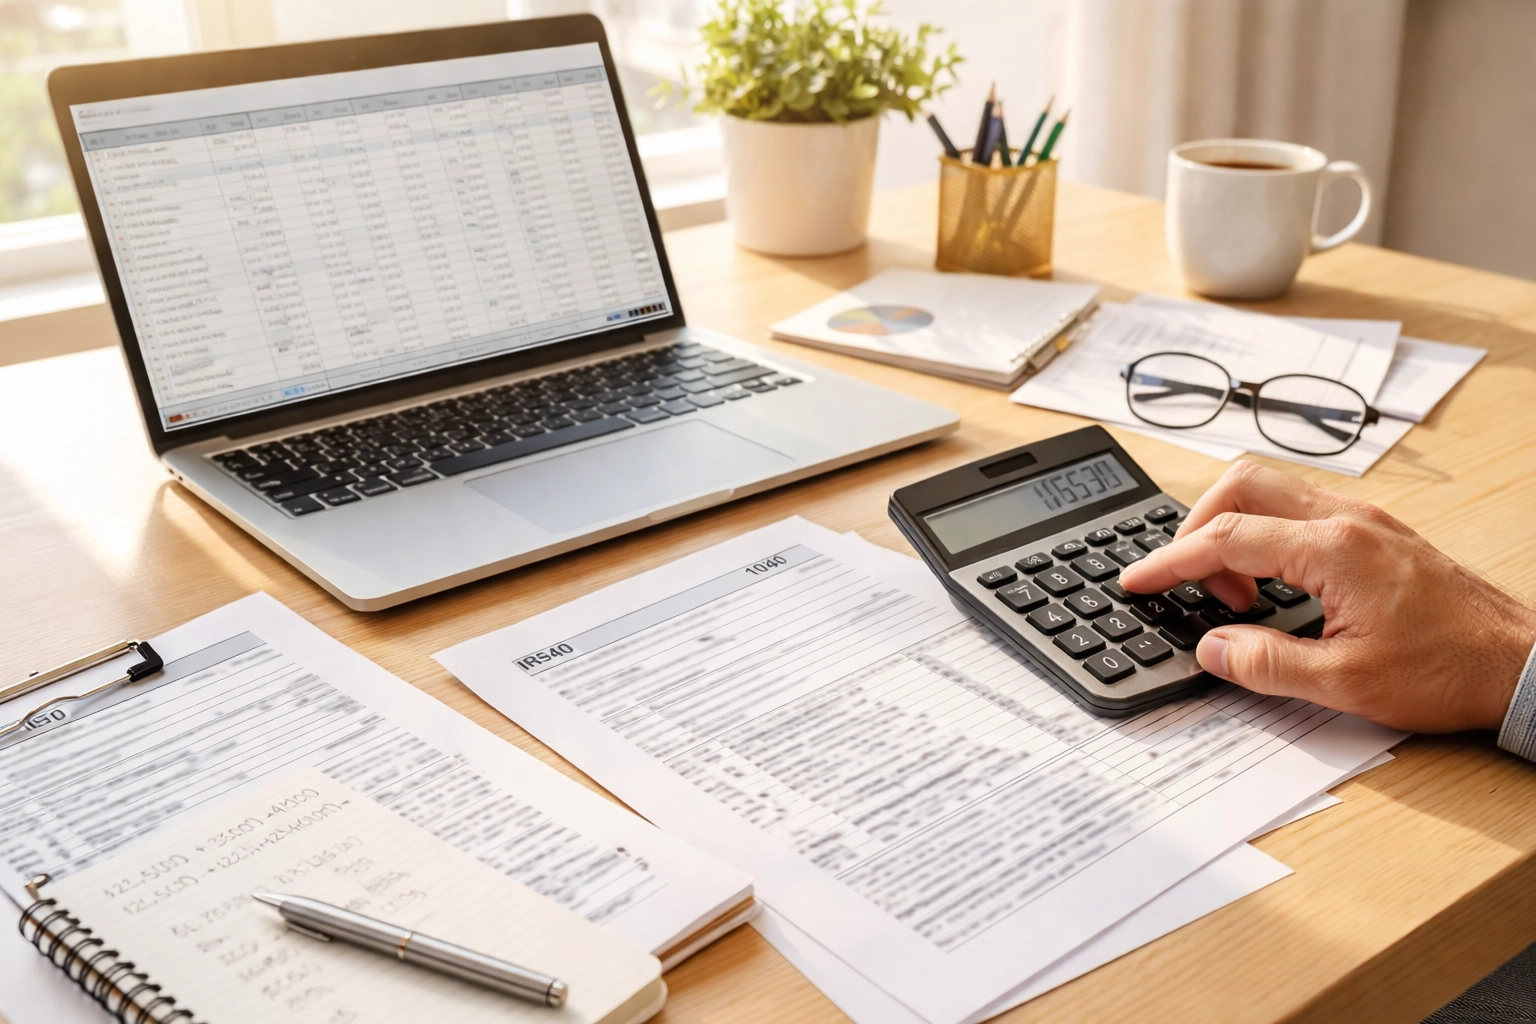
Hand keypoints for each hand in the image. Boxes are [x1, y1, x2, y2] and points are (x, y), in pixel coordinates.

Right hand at [1117, 461, 1535, 732]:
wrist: (1523, 665)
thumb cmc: (1450, 670)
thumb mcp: (1345, 684)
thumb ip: (1266, 663)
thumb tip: (1211, 649)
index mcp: (1333, 549)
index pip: (1225, 538)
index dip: (1171, 561)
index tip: (1139, 581)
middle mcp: (1347, 519)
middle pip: (1241, 485)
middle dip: (1195, 527)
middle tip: (1185, 580)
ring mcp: (1364, 519)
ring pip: (1271, 490)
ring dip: (1233, 532)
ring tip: (1236, 597)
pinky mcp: (1377, 532)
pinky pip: (1299, 510)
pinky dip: (1266, 538)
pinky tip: (1273, 586)